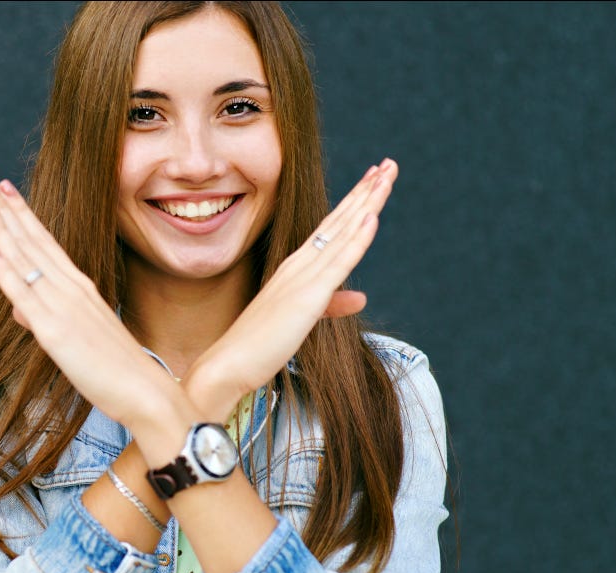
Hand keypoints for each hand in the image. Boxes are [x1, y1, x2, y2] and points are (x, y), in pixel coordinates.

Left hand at [0, 175, 188, 432]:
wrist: (147, 392)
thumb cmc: (117, 369)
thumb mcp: (78, 337)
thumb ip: (48, 319)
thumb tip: (19, 313)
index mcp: (81, 286)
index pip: (45, 242)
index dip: (23, 214)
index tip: (4, 190)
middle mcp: (72, 288)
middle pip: (33, 241)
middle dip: (7, 209)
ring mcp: (63, 307)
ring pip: (25, 259)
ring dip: (1, 227)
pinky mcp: (55, 331)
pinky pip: (25, 295)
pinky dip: (6, 270)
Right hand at [187, 160, 398, 417]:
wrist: (227, 363)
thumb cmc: (257, 346)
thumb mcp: (301, 319)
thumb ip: (330, 303)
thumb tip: (359, 297)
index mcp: (294, 268)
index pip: (331, 228)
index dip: (353, 202)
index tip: (372, 179)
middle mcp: (298, 265)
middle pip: (339, 221)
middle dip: (365, 191)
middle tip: (388, 164)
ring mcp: (302, 278)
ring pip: (342, 232)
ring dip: (366, 201)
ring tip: (386, 175)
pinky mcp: (307, 297)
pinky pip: (339, 261)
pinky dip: (357, 236)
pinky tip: (373, 216)